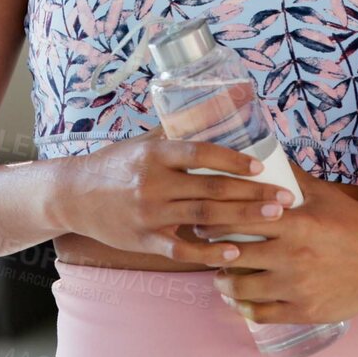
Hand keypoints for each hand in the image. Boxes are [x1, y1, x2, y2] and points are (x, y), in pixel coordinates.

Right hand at [57, 126, 297, 266]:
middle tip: (285, 198)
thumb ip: (179, 129)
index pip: (199, 152)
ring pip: (202, 216)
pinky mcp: (142, 239)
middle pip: (210, 188)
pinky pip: (181, 248)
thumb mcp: (143, 141)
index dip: (232, 159)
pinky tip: (235, 253)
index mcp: (154, 153)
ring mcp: (147, 213)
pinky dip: (209, 252)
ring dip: (242, 219)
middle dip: (252, 194)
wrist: (72, 195)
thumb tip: (221, 103)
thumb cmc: (115, 164)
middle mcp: (151, 182)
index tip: (260, 166)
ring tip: (273, 219)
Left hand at [193, 168, 357, 324]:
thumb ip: (294, 177)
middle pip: (233, 254)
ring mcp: (298, 287)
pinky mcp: (304, 311)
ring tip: (221, 276)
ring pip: (241, 288)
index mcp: (295, 223)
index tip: (201, 221)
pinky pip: (259, 314)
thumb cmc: (356, 224)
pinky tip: (240, 300)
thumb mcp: (325, 195)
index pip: (238, 219)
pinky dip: (244, 307)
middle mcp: (293, 256)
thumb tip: (269, 153)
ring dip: (224, 283)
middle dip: (212, 252)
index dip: (213, 221)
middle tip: (204, 249)